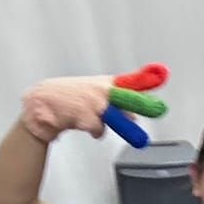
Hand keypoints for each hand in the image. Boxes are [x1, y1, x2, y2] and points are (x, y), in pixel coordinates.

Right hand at [20, 64, 169, 145]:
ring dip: (107, 122)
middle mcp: (102, 90)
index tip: (163, 73)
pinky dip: (93, 131)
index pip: (130, 80)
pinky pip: (99, 130)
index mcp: (105, 83)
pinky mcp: (86, 115)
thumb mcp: (95, 99)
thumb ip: (117, 107)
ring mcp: (94, 102)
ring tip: (89, 115)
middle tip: (160, 109)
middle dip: (143, 104)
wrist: (41, 104)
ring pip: (113, 118)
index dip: (147, 77)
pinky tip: (79, 122)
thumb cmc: (69, 99)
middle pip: (128, 98)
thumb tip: (135, 117)